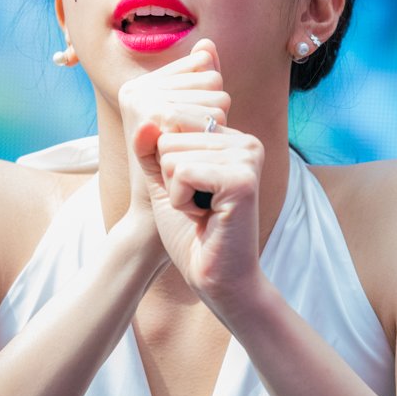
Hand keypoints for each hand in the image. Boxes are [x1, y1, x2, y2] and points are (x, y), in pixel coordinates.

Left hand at [128, 41, 265, 322]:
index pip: (171, 121)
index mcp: (231, 136)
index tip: (190, 191)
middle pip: (169, 133)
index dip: (165, 164)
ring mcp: (248, 156)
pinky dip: (181, 200)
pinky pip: (182, 171)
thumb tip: (148, 118)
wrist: (214, 277)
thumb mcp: (162, 181)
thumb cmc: (190, 232)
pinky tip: (204, 216)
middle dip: (169, 176)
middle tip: (195, 204)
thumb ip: (151, 148)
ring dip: (175, 190)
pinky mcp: (242, 178)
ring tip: (200, 210)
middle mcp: (245, 140)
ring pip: (172, 154)